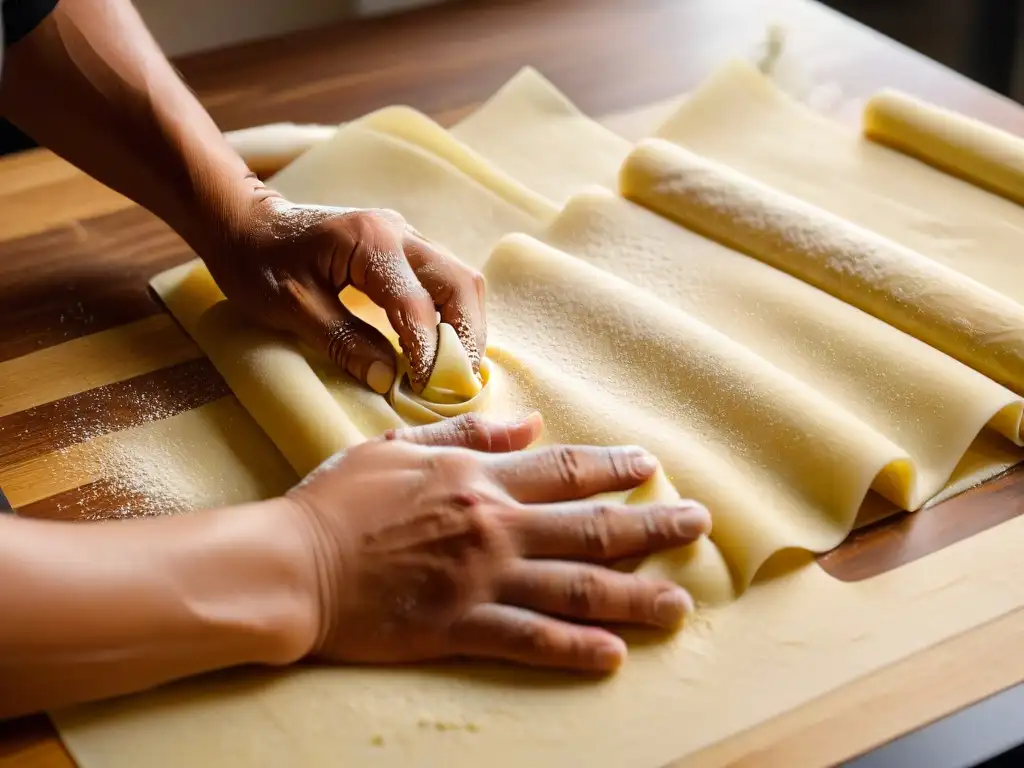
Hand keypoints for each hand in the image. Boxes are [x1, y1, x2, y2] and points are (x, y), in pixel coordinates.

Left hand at [205, 196, 485, 393]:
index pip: (418, 304)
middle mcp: (400, 232)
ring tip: (453, 370)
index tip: (426, 390)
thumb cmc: (258, 263)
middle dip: (468, 337)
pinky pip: (445, 281)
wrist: (244, 223)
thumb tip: (386, 379)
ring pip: (460, 281)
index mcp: (370, 243)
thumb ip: (342, 341)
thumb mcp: (291, 308)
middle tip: (456, 383)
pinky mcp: (405, 248)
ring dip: (465, 326)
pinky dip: (453, 316)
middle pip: (461, 284)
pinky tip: (441, 347)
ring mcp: (406, 236)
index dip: (428, 351)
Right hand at [283, 414, 709, 671]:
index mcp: (478, 479)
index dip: (615, 467)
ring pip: (575, 586)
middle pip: (590, 525)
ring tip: (679, 604)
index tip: (652, 467)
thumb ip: (468, 438)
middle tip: (698, 525)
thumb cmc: (338, 501)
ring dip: (634, 593)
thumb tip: (527, 424)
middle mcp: (493, 527)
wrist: (289, 564)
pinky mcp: (458, 627)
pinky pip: (529, 640)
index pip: (565, 468)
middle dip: (652, 525)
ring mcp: (480, 580)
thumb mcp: (399, 446)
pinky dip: (574, 650)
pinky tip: (614, 655)